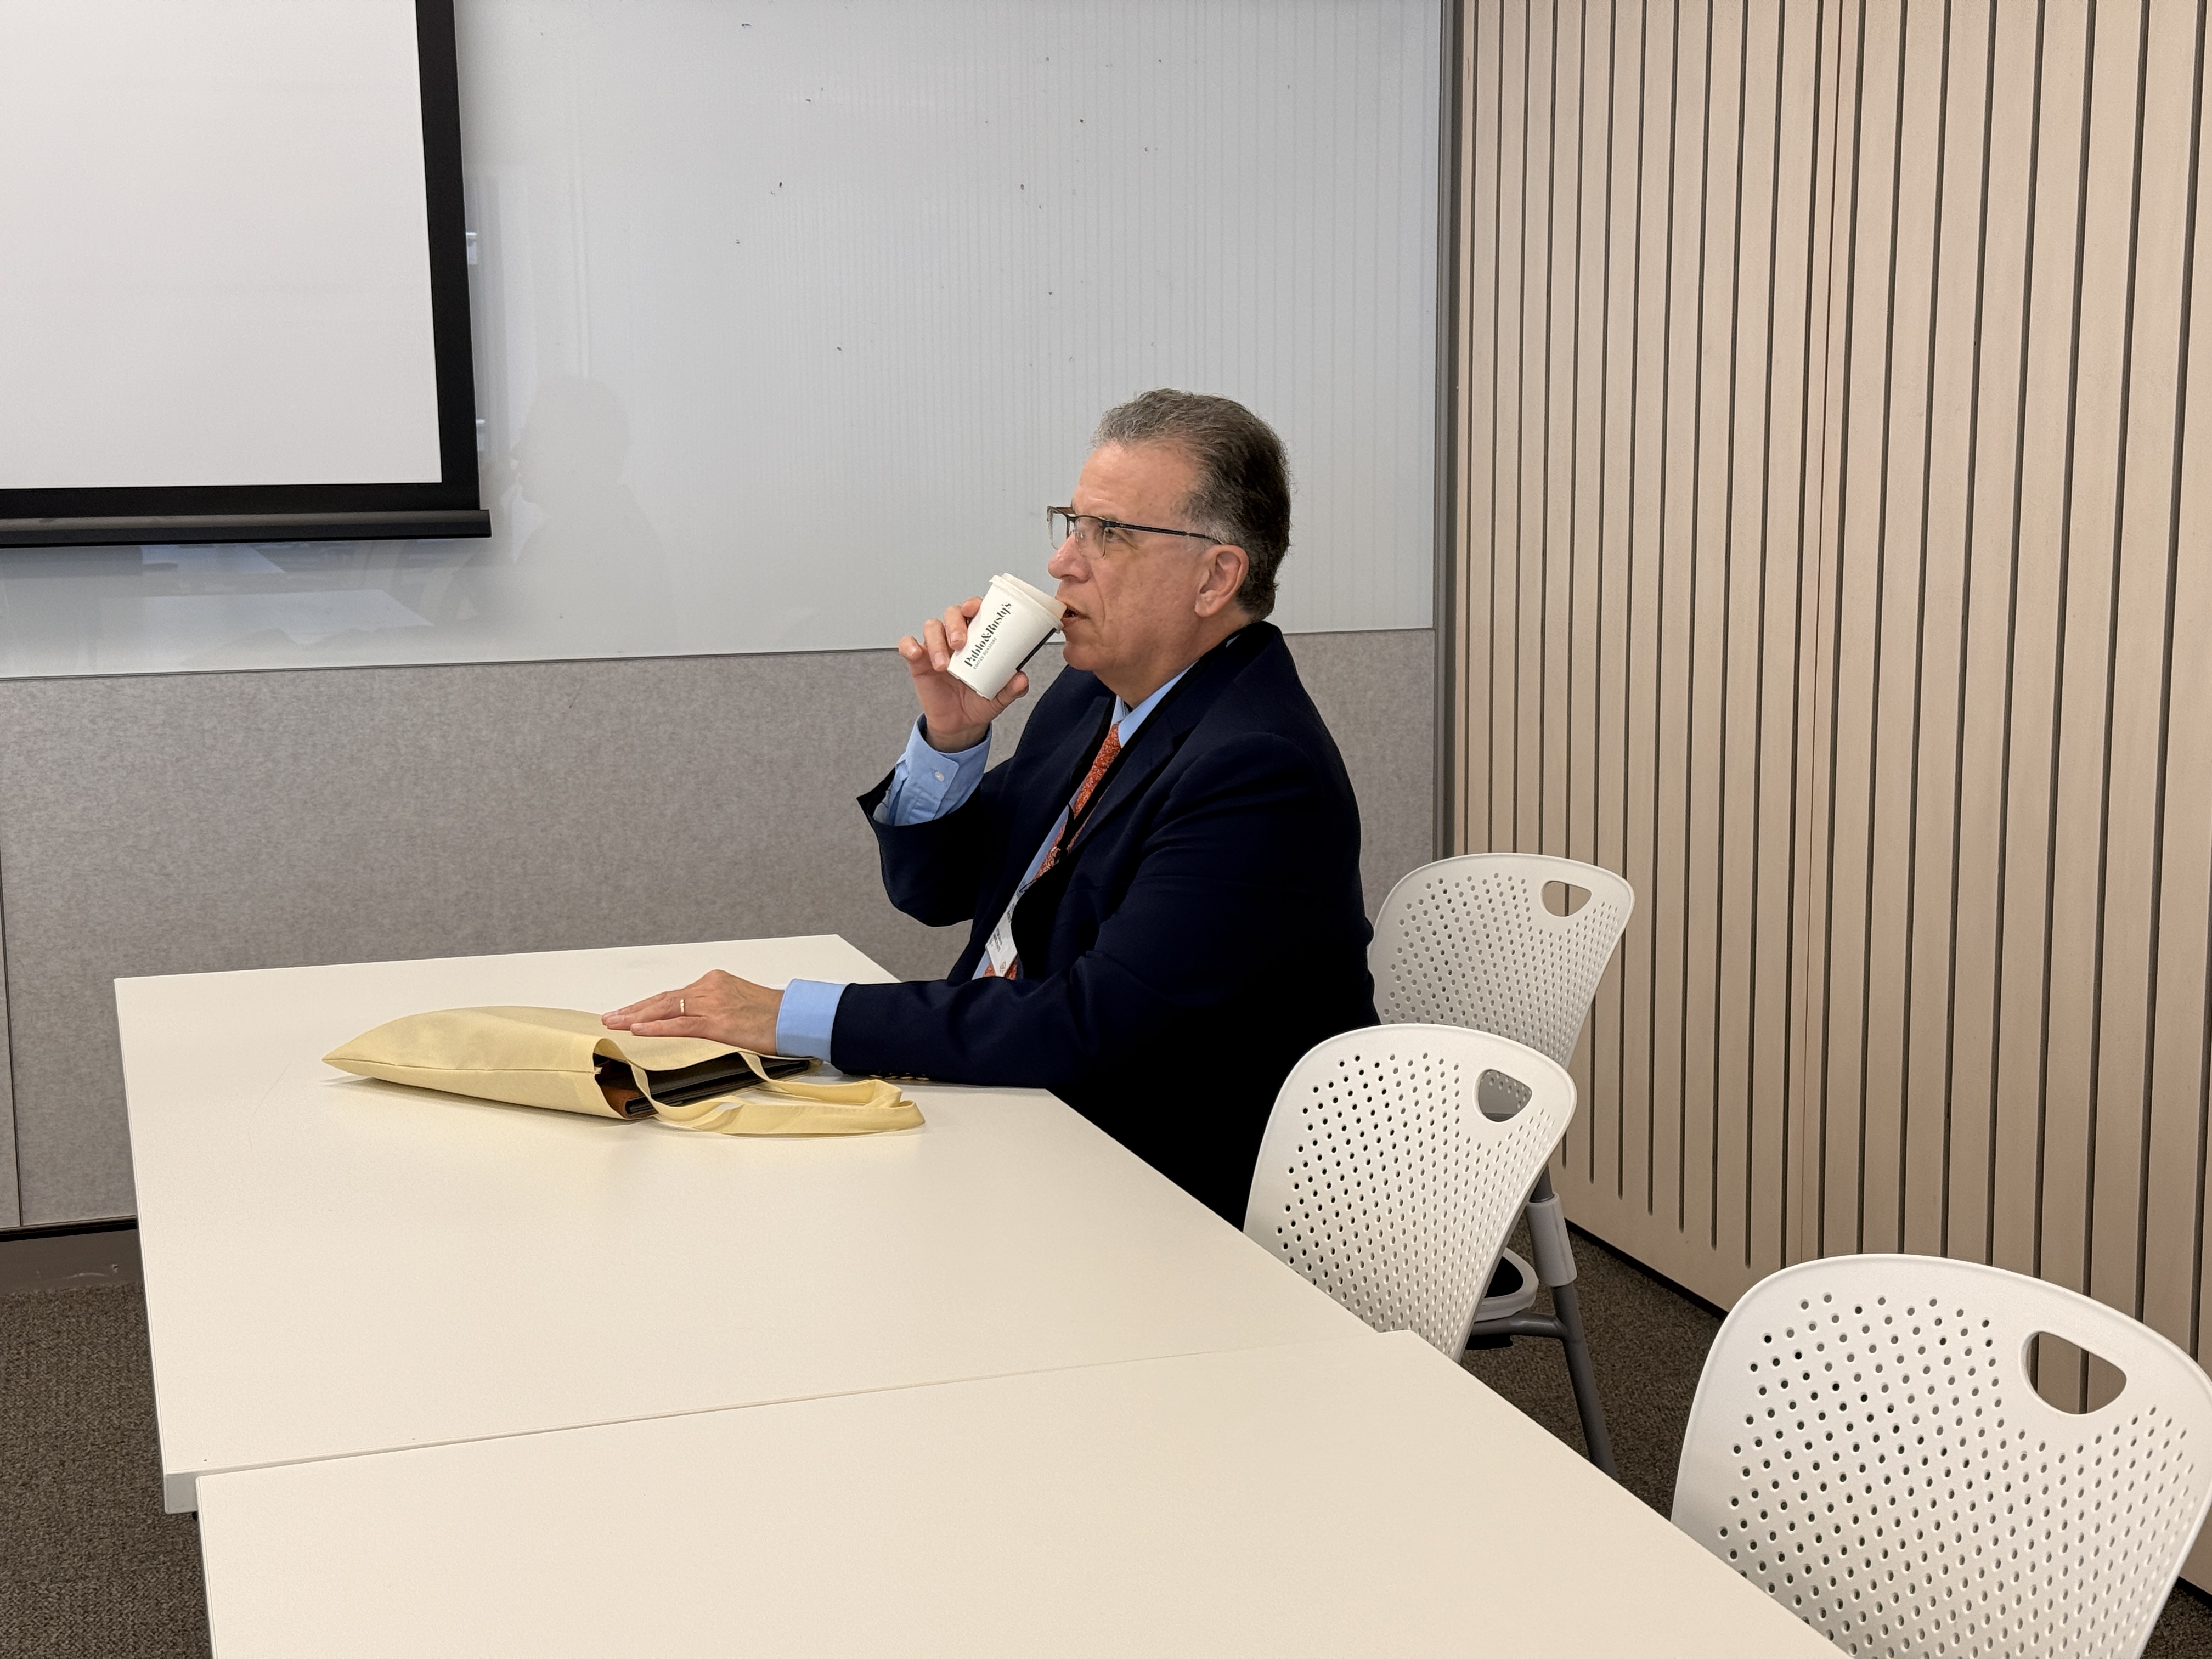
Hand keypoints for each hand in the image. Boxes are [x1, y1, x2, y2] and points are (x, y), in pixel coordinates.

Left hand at [602, 970, 782, 1052]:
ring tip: (615, 1023)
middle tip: (611, 1016)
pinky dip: (655, 1027)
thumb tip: (704, 1021)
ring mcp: (711, 1003)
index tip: (631, 1012)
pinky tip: (638, 1030)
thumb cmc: (775, 1015)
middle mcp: (709, 987)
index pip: (673, 994)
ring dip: (636, 1018)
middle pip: (663, 999)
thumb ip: (718, 1009)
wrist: (795, 1017)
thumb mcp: (741, 1004)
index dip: (648, 1005)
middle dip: (634, 1009)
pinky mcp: (716, 1022)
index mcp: (715, 981)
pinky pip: (678, 1024)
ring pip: (664, 1010)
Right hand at [897, 595, 1031, 750]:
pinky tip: (916, 654)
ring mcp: (936, 648)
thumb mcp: (999, 697)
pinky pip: (908, 646)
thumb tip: (1021, 678)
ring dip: (936, 641)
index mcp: (978, 638)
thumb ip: (1011, 688)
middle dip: (955, 624)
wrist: (961, 724)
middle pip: (952, 614)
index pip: (975, 611)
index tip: (975, 609)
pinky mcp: (918, 662)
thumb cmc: (979, 701)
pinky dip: (909, 646)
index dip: (974, 605)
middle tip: (960, 643)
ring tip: (944, 665)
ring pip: (932, 627)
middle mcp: (955, 638)